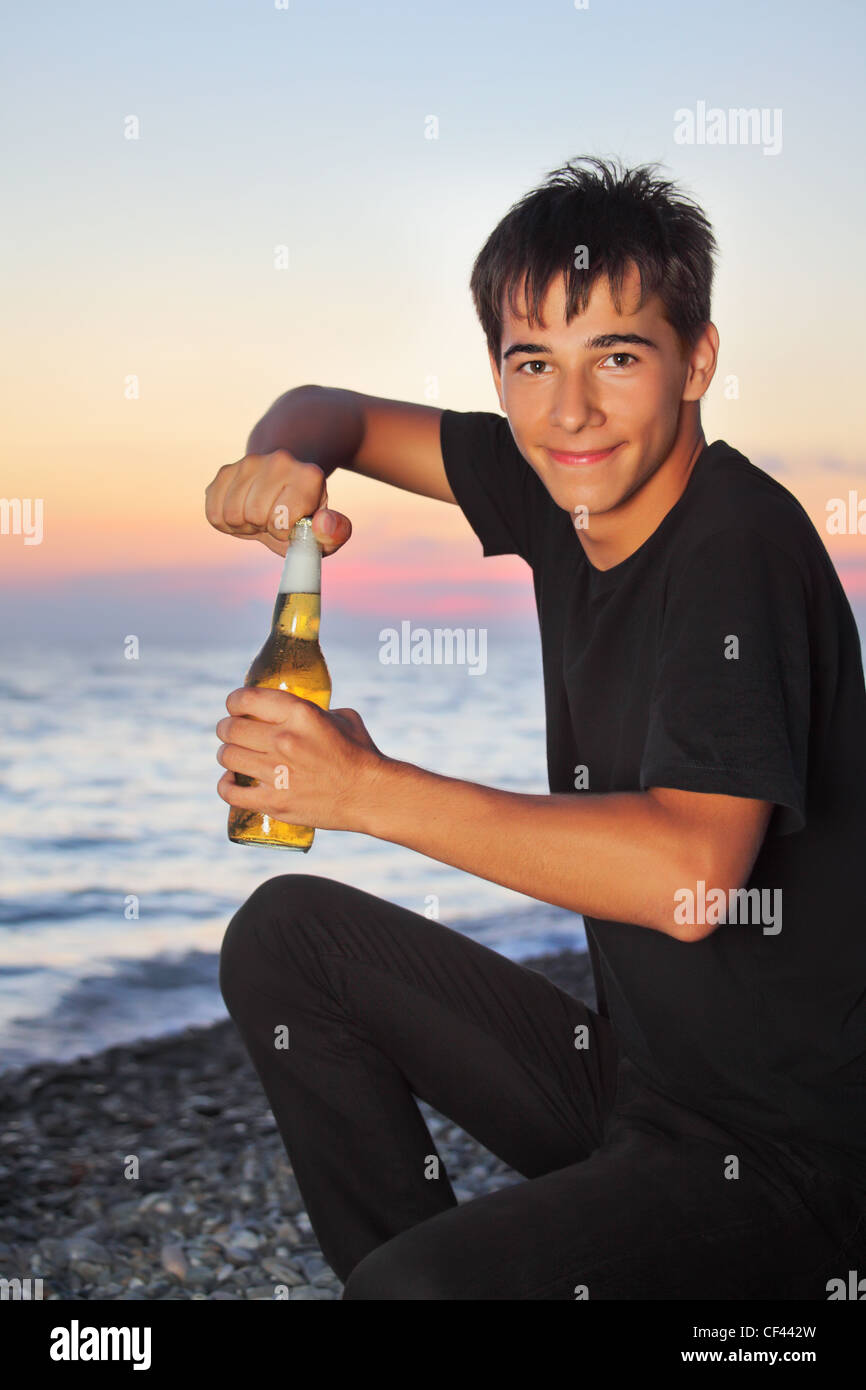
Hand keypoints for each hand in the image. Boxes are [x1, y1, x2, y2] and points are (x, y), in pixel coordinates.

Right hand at [204, 451, 352, 557]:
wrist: (286, 478)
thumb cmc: (307, 510)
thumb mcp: (328, 526)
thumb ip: (335, 532)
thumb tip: (322, 523)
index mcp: (308, 475)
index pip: (282, 520)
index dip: (286, 531)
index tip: (293, 523)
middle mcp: (278, 460)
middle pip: (253, 515)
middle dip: (263, 527)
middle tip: (275, 519)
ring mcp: (248, 462)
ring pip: (230, 515)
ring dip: (244, 525)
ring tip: (261, 515)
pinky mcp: (225, 471)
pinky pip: (213, 512)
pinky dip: (226, 521)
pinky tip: (245, 510)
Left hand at [215, 686, 387, 834]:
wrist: (372, 795)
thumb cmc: (360, 753)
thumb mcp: (341, 717)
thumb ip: (315, 710)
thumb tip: (297, 709)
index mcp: (300, 713)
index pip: (245, 699)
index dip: (234, 702)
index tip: (235, 707)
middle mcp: (284, 740)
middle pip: (230, 728)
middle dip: (226, 728)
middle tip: (231, 732)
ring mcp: (277, 773)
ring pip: (227, 756)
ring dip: (226, 754)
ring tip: (233, 756)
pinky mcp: (274, 801)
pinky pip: (230, 792)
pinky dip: (225, 785)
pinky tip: (230, 781)